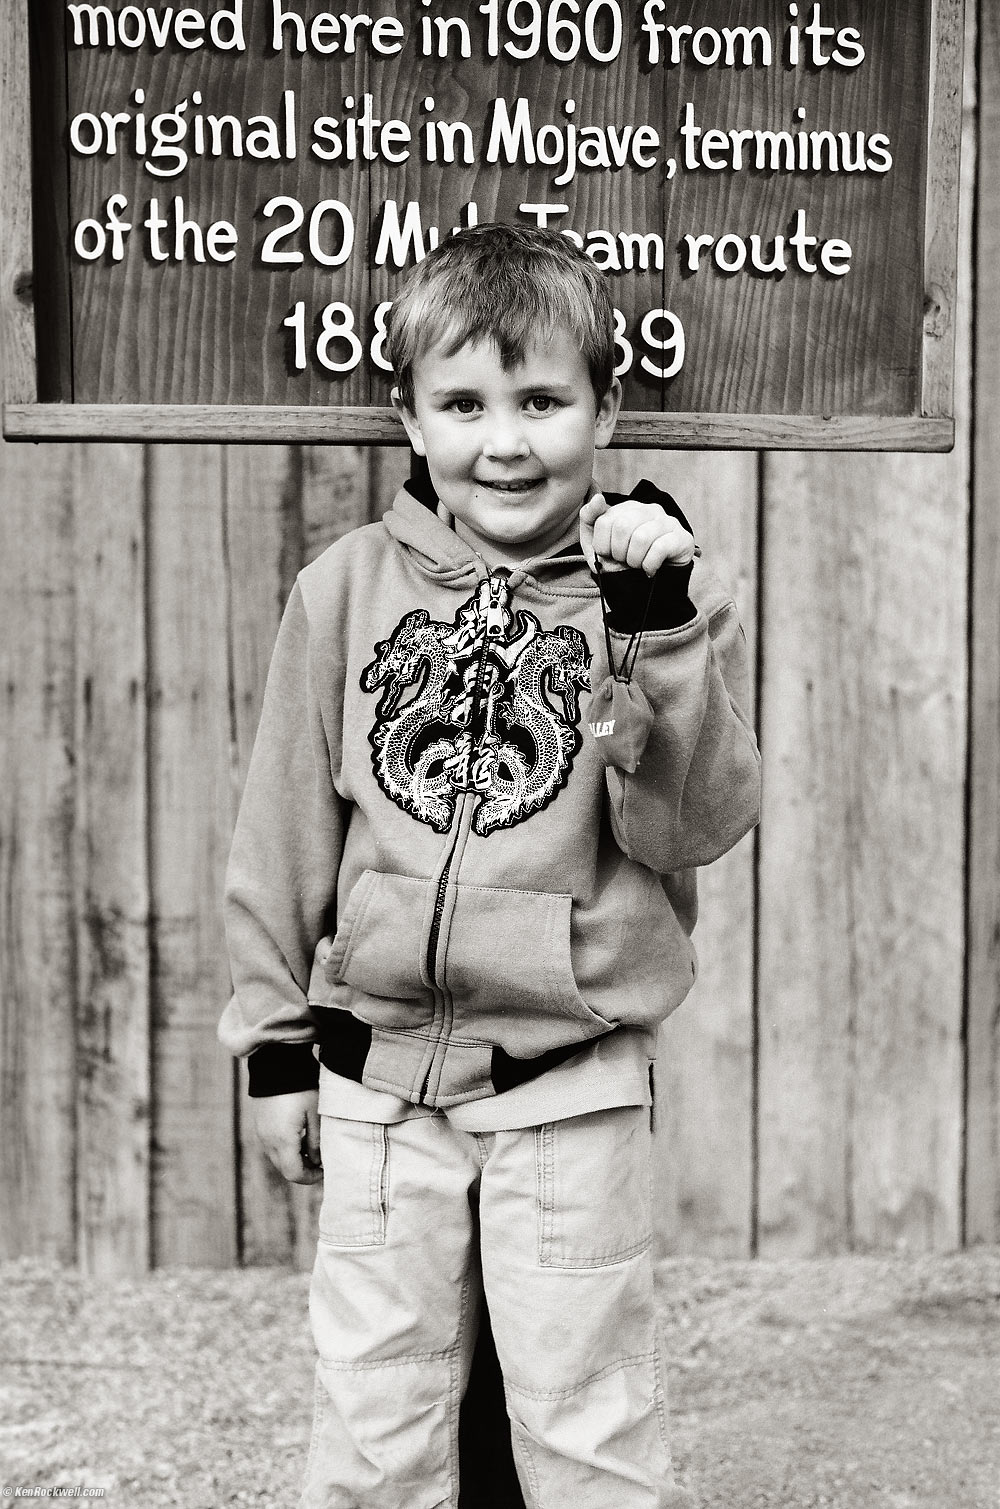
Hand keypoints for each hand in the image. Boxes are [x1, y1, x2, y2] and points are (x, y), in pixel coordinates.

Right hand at [253, 1090, 322, 1184]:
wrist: (276, 1064)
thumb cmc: (300, 1088)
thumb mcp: (315, 1114)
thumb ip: (317, 1141)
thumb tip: (318, 1161)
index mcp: (282, 1141)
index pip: (294, 1174)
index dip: (311, 1178)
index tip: (325, 1170)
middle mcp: (268, 1141)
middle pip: (285, 1169)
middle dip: (304, 1170)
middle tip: (321, 1161)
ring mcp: (261, 1133)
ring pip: (278, 1158)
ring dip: (294, 1159)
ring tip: (312, 1147)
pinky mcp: (260, 1124)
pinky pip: (272, 1146)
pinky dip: (285, 1148)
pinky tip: (299, 1136)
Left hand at [579, 490, 695, 575]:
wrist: (651, 583)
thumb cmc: (623, 561)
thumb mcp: (598, 543)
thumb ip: (589, 518)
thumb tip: (597, 497)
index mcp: (628, 507)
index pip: (604, 521)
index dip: (602, 545)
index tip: (610, 554)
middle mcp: (649, 509)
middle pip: (622, 527)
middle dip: (618, 552)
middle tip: (624, 561)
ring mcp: (668, 521)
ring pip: (641, 538)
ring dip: (634, 560)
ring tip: (637, 565)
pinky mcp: (682, 537)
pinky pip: (660, 548)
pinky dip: (649, 565)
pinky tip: (649, 569)